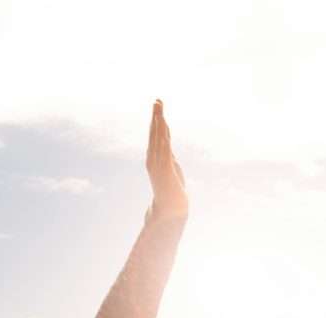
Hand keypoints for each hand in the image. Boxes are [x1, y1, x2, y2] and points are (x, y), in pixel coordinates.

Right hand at [145, 99, 188, 223]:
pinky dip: (163, 137)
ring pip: (158, 138)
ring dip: (159, 122)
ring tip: (159, 108)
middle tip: (157, 100)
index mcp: (154, 157)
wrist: (170, 208)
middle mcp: (153, 158)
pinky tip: (164, 127)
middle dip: (156, 116)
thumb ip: (169, 156)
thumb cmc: (171, 190)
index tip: (159, 106)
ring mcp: (157, 163)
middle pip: (154, 133)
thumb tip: (168, 146)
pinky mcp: (164, 168)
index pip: (156, 135)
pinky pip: (164, 149)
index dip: (157, 120)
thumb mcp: (172, 168)